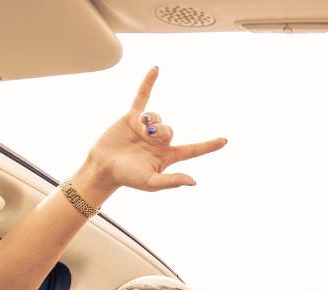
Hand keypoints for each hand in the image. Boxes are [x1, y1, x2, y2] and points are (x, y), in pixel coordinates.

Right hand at [80, 68, 226, 193]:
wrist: (103, 166)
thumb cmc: (128, 178)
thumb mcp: (151, 183)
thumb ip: (171, 181)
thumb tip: (193, 181)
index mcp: (168, 156)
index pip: (193, 150)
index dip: (208, 145)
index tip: (224, 141)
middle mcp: (159, 141)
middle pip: (171, 130)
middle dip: (161, 132)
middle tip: (148, 138)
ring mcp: (146, 128)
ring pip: (157, 117)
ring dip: (149, 122)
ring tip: (139, 130)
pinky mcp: (132, 117)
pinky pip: (142, 97)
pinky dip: (148, 83)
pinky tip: (156, 69)